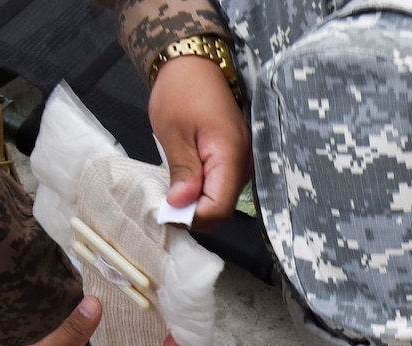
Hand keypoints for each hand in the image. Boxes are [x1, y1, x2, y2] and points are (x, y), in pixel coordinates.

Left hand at [149, 54, 251, 231]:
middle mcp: (245, 164)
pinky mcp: (237, 159)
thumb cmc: (181, 92)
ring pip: (223, 200)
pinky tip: (186, 181)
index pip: (218, 208)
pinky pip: (222, 186)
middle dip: (195, 212)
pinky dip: (204, 190)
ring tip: (173, 190)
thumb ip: (183, 173)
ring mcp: (244, 162)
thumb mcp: (173, 133)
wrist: (194, 63)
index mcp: (230, 157)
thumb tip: (182, 207)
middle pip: (223, 208)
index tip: (166, 211)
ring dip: (198, 202)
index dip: (193, 217)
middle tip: (165, 202)